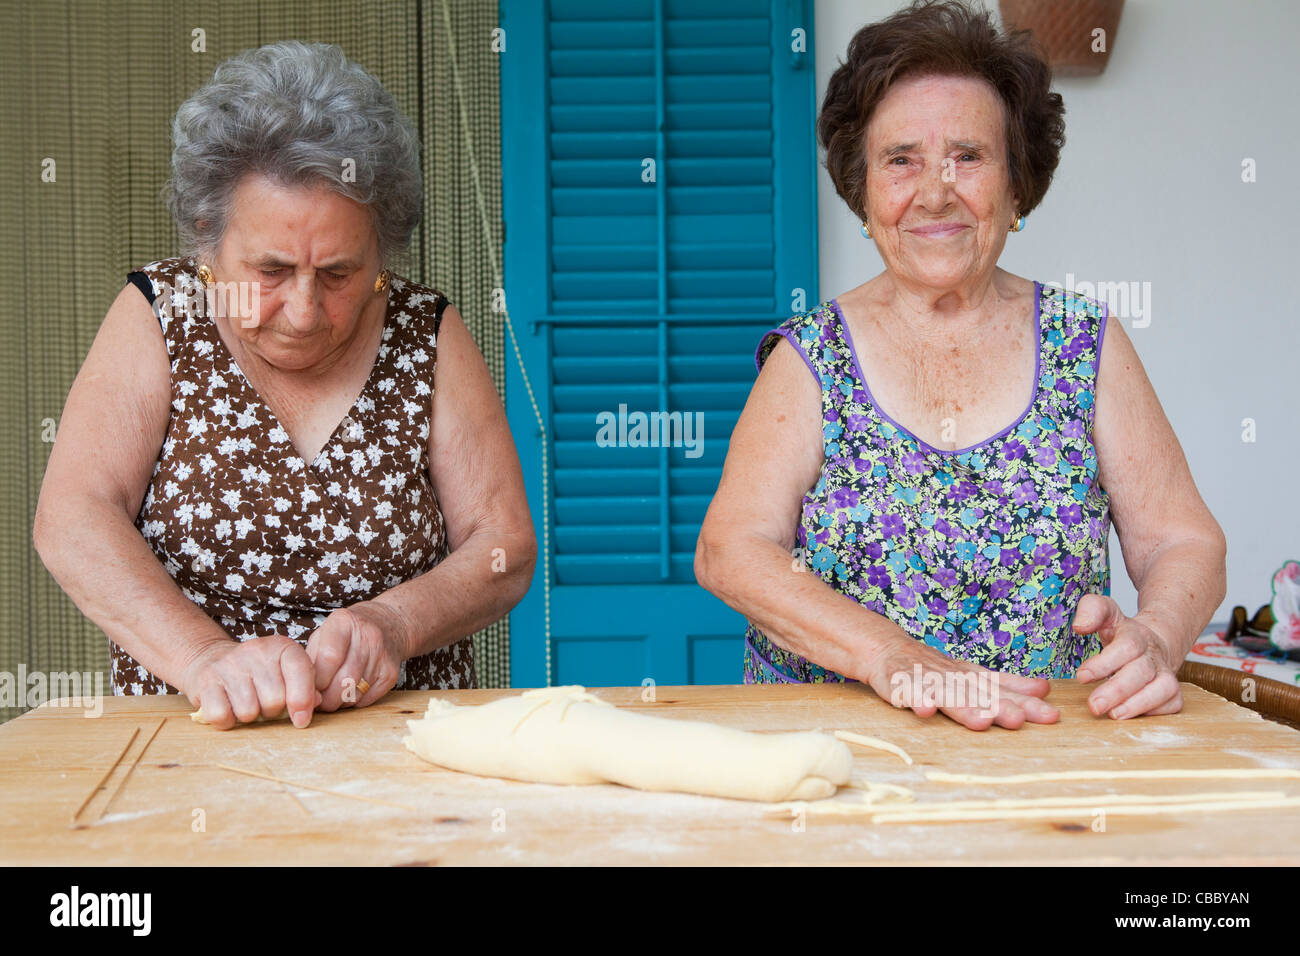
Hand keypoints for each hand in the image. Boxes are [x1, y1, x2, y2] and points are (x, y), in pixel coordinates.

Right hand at [180, 636, 320, 729]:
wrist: (212, 661)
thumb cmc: (258, 675)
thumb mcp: (286, 674)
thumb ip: (306, 687)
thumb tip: (316, 702)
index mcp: (282, 647)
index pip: (300, 670)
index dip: (303, 699)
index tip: (301, 720)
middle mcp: (255, 651)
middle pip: (274, 700)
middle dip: (272, 711)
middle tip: (264, 704)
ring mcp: (228, 665)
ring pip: (248, 711)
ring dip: (249, 717)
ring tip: (246, 703)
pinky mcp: (205, 682)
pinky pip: (222, 716)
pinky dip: (226, 721)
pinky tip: (228, 708)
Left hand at [306, 601, 412, 711]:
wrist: (388, 624)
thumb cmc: (347, 633)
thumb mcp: (324, 634)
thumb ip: (311, 659)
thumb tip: (300, 691)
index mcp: (344, 623)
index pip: (329, 658)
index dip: (316, 680)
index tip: (310, 687)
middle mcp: (367, 637)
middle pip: (343, 680)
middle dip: (326, 698)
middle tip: (318, 700)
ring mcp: (382, 656)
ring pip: (354, 694)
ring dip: (338, 702)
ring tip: (331, 695)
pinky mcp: (391, 674)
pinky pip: (366, 700)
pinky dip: (353, 701)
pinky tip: (349, 691)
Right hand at [862, 632, 1059, 729]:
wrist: (887, 649)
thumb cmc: (937, 670)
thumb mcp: (973, 675)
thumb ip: (1006, 684)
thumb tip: (1045, 688)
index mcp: (972, 678)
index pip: (1002, 690)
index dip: (1025, 702)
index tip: (1051, 716)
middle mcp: (953, 678)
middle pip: (978, 694)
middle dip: (998, 707)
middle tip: (1018, 720)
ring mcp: (927, 680)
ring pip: (947, 695)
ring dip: (963, 708)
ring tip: (981, 722)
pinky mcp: (900, 683)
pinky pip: (908, 692)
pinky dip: (916, 700)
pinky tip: (925, 711)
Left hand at [1073, 594, 1182, 718]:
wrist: (1153, 642)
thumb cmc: (1121, 632)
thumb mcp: (1106, 612)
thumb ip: (1091, 610)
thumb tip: (1080, 626)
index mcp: (1135, 634)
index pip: (1126, 646)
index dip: (1105, 663)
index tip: (1082, 677)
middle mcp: (1153, 654)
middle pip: (1141, 671)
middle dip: (1117, 690)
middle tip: (1094, 706)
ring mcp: (1166, 673)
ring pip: (1164, 688)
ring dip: (1139, 704)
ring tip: (1114, 715)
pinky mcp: (1173, 691)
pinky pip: (1174, 703)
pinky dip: (1157, 712)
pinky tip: (1133, 716)